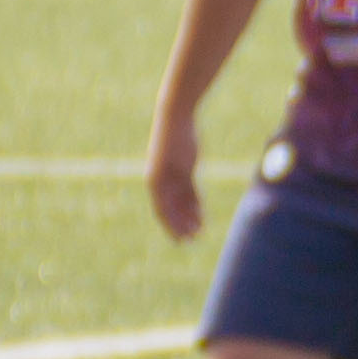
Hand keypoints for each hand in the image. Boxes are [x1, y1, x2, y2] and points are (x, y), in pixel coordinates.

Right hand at [146, 116, 204, 242]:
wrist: (177, 118)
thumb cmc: (176, 140)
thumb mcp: (179, 165)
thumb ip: (181, 185)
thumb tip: (180, 203)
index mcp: (156, 182)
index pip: (162, 211)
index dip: (171, 227)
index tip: (180, 240)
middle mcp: (162, 181)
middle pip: (172, 209)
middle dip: (181, 225)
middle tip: (193, 239)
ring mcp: (173, 175)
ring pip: (182, 202)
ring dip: (190, 216)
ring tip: (200, 230)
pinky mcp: (184, 170)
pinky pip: (189, 191)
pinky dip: (195, 203)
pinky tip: (201, 214)